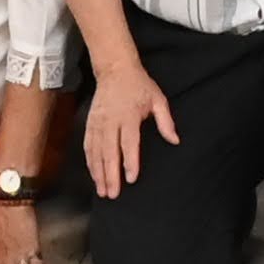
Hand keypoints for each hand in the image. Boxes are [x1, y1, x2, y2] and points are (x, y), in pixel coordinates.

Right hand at [79, 68, 175, 196]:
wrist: (115, 69)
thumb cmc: (139, 85)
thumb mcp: (158, 99)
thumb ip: (166, 121)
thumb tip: (175, 140)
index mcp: (128, 116)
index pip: (128, 143)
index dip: (129, 161)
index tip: (131, 178)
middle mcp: (110, 121)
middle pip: (109, 152)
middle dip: (110, 175)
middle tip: (113, 194)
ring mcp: (98, 123)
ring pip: (96, 152)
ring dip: (98, 172)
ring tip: (102, 191)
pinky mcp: (90, 123)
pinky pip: (88, 146)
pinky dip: (90, 162)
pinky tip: (94, 175)